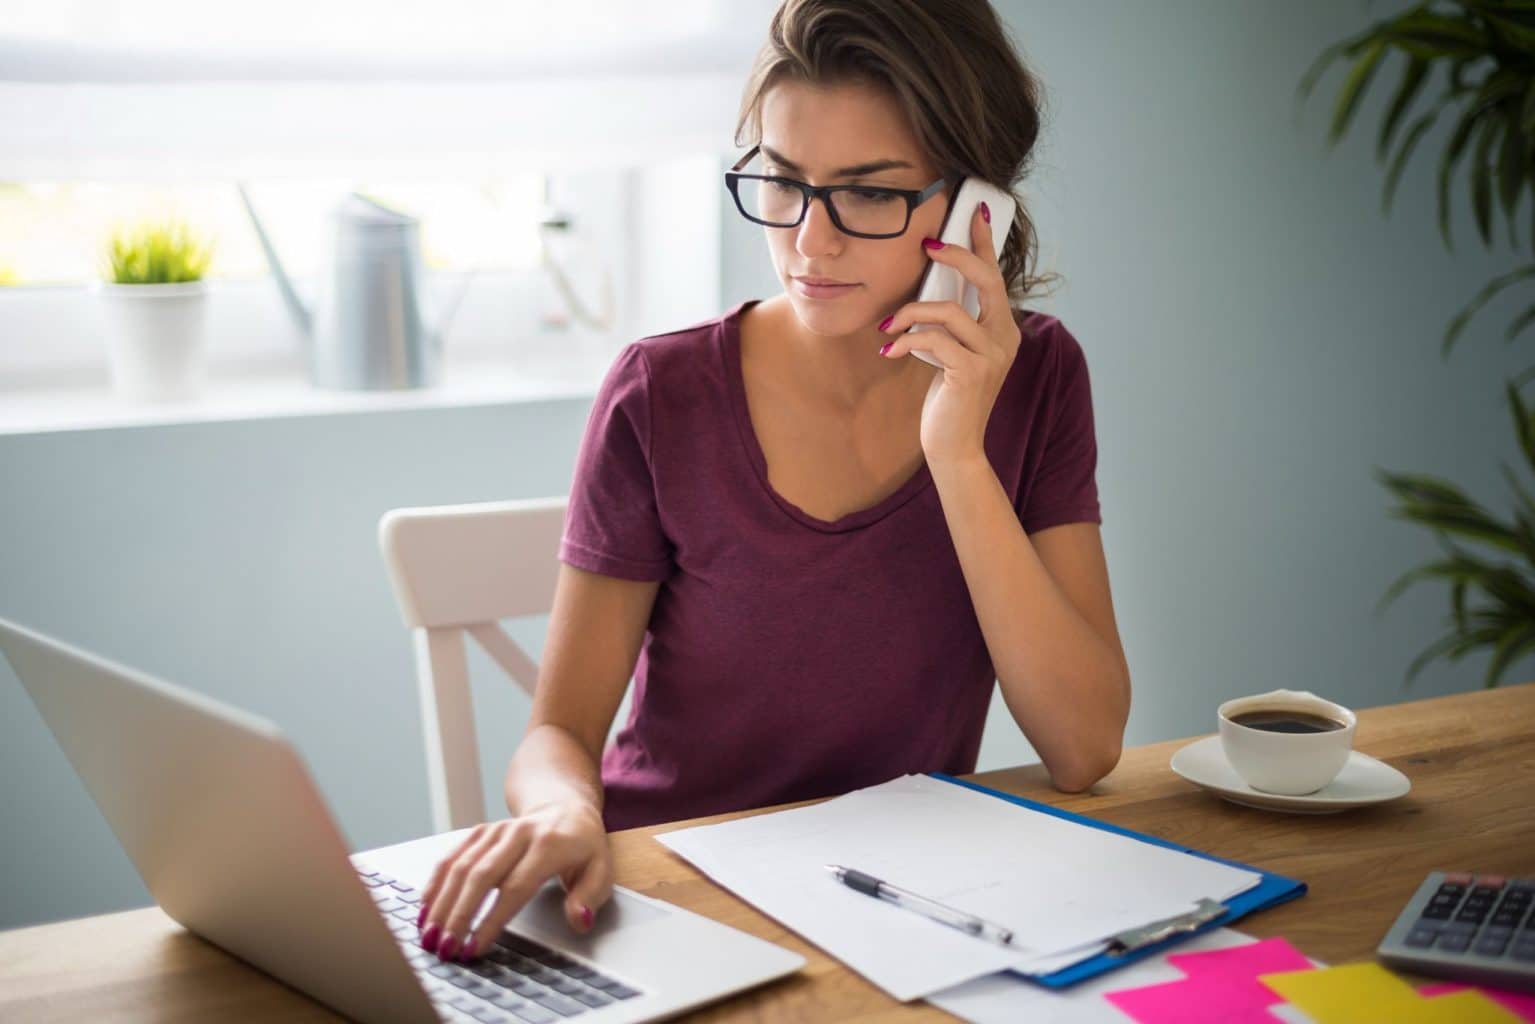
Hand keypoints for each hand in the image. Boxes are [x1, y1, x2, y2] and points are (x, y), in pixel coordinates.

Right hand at [415, 801, 611, 962]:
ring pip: (460, 866)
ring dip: (441, 903)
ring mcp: (495, 830)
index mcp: (549, 844)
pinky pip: (452, 856)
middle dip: (459, 915)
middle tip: (444, 949)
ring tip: (429, 936)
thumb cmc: (582, 845)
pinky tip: (425, 908)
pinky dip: (435, 882)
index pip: (515, 886)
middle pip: (481, 876)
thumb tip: (580, 920)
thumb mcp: (600, 870)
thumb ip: (589, 897)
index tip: (474, 948)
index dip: (491, 920)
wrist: (564, 806)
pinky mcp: (479, 832)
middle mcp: (518, 834)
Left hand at [875, 201, 1021, 469]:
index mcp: (1002, 329)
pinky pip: (934, 340)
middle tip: (926, 246)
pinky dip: (907, 340)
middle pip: (986, 279)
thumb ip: (950, 324)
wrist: (954, 447)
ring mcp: (992, 355)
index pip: (995, 276)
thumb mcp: (951, 353)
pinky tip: (889, 351)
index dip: (983, 242)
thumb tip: (925, 291)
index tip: (972, 210)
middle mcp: (1005, 337)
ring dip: (911, 313)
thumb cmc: (948, 399)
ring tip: (888, 326)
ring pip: (949, 311)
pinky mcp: (972, 373)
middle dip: (956, 256)